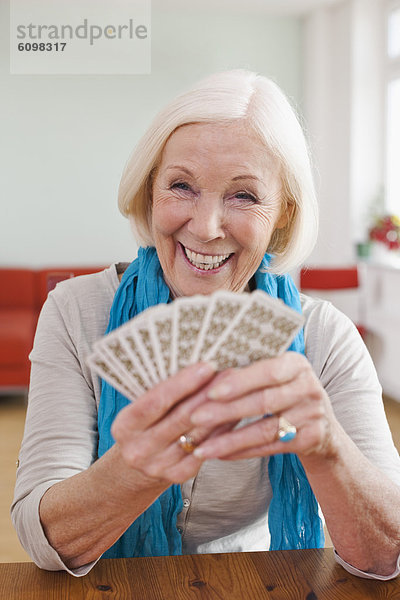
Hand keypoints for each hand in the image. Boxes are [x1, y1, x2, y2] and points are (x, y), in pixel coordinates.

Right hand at [111, 362, 237, 485]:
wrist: (136, 466)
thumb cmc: (143, 425)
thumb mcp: (139, 409)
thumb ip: (160, 391)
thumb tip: (197, 364)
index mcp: (125, 426)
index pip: (155, 402)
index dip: (182, 384)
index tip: (206, 366)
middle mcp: (139, 449)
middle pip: (180, 417)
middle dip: (208, 393)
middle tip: (230, 373)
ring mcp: (158, 466)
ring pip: (197, 434)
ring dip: (220, 410)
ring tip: (238, 390)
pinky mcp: (178, 475)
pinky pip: (206, 450)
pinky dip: (222, 431)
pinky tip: (235, 414)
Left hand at [189, 352, 339, 461]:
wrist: (322, 425)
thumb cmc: (284, 393)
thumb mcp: (275, 377)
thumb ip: (248, 372)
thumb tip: (203, 372)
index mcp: (296, 363)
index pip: (267, 371)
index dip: (239, 382)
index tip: (211, 391)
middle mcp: (309, 387)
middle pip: (263, 401)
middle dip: (226, 411)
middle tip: (196, 418)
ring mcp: (313, 414)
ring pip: (265, 429)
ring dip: (230, 439)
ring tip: (203, 447)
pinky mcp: (312, 439)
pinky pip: (270, 447)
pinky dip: (243, 451)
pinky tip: (220, 454)